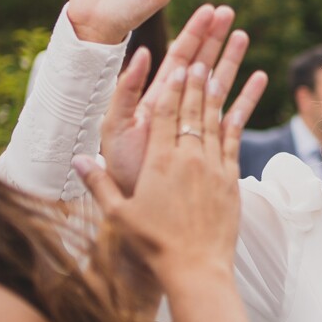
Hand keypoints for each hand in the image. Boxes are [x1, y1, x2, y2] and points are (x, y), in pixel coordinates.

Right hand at [77, 30, 263, 284]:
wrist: (196, 267)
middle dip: (195, 79)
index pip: (163, 114)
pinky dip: (240, 113)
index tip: (177, 66)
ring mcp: (212, 166)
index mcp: (158, 162)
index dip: (171, 88)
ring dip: (217, 88)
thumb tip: (76, 159)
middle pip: (191, 109)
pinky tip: (246, 96)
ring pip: (215, 118)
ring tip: (220, 64)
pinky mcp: (231, 178)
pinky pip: (235, 137)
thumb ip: (98, 183)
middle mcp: (188, 158)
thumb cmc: (154, 244)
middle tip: (200, 53)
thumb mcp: (119, 214)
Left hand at [101, 5, 261, 195]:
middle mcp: (177, 107)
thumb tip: (142, 52)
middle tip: (229, 13)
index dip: (193, 34)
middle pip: (200, 64)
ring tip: (244, 35)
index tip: (208, 11)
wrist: (137, 204)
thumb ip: (126, 90)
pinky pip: (232, 115)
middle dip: (213, 38)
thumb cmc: (123, 169)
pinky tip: (260, 78)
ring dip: (231, 60)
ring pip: (217, 84)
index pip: (178, 58)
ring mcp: (195, 124)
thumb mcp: (116, 125)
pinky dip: (246, 96)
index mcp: (156, 99)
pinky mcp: (211, 143)